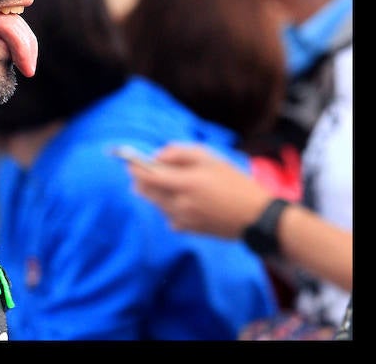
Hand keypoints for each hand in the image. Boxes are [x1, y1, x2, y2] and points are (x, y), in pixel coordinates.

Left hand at [127, 143, 271, 237]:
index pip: (148, 177)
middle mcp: (180, 203)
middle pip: (147, 193)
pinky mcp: (188, 230)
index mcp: (186, 183)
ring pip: (156, 205)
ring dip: (153, 194)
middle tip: (139, 172)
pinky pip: (168, 217)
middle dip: (140, 182)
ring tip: (163, 184)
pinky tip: (180, 202)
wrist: (257, 217)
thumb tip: (156, 157)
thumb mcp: (210, 159)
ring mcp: (183, 219)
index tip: (128, 163)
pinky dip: (168, 208)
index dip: (135, 169)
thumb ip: (179, 153)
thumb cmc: (235, 183)